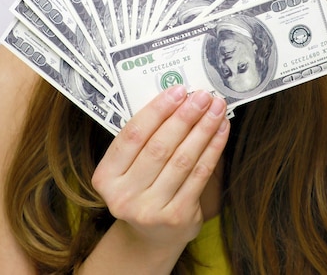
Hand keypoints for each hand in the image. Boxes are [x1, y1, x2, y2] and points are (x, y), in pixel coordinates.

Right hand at [91, 86, 229, 250]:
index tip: (178, 90)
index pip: (132, 135)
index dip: (157, 110)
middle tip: (202, 96)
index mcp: (105, 176)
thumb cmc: (142, 187)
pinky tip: (221, 130)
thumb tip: (178, 97)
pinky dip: (213, 148)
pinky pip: (199, 174)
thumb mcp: (130, 166)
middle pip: (159, 146)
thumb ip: (145, 137)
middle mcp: (124, 195)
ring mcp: (150, 209)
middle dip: (185, 116)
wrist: (151, 237)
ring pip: (182, 159)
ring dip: (203, 129)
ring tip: (216, 108)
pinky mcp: (177, 216)